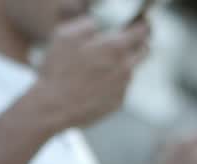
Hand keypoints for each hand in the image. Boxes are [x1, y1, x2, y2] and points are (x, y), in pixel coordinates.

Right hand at [31, 16, 148, 130]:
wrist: (51, 107)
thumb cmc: (57, 70)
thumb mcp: (65, 35)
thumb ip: (87, 24)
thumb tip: (97, 26)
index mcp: (115, 47)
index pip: (142, 30)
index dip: (141, 24)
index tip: (137, 24)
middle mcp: (125, 67)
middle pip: (145, 50)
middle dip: (139, 44)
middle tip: (126, 43)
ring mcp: (122, 87)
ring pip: (131, 70)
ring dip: (122, 66)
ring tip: (99, 69)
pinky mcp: (116, 104)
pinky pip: (120, 89)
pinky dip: (112, 85)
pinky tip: (93, 86)